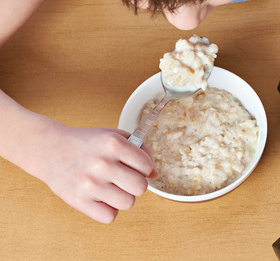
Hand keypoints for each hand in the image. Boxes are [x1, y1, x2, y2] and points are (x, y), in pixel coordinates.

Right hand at [32, 124, 156, 223]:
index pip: (147, 166)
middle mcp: (103, 164)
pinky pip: (110, 216)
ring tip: (111, 187)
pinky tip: (100, 197)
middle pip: (141, 188)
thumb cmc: (88, 143)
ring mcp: (90, 184)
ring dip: (123, 197)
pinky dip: (108, 210)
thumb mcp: (115, 136)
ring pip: (128, 203)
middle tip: (124, 179)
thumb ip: (140, 150)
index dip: (144, 168)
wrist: (51, 150)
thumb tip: (155, 174)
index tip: (134, 166)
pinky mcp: (79, 201)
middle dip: (136, 184)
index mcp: (114, 144)